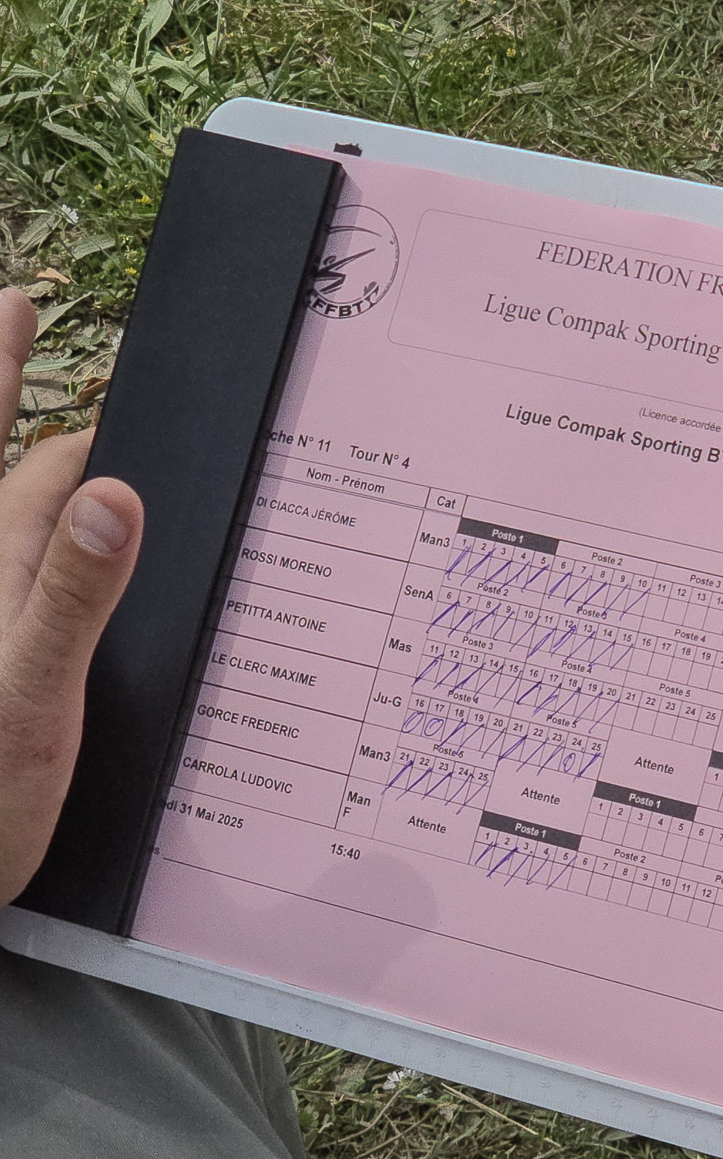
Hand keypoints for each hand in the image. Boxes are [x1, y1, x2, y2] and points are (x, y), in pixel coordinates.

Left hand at [0, 288, 142, 906]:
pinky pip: (54, 582)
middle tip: (56, 336)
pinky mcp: (12, 654)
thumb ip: (68, 594)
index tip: (25, 300)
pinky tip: (106, 549)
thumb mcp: (27, 695)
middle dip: (53, 415)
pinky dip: (85, 553)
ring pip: (38, 522)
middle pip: (29, 471)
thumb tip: (113, 492)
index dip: (11, 366)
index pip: (26, 451)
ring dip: (74, 481)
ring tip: (100, 437)